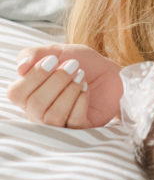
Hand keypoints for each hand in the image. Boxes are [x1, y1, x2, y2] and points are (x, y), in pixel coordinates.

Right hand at [8, 44, 123, 127]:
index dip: (34, 76)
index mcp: (29, 94)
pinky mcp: (79, 129)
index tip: (53, 60)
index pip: (16, 93)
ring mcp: (58, 123)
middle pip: (35, 105)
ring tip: (81, 75)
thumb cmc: (81, 63)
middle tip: (73, 65)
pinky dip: (81, 100)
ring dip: (69, 90)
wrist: (110, 72)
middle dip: (57, 81)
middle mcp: (39, 112)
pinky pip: (73, 121)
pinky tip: (86, 88)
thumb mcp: (57, 51)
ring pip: (53, 116)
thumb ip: (34, 54)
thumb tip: (20, 68)